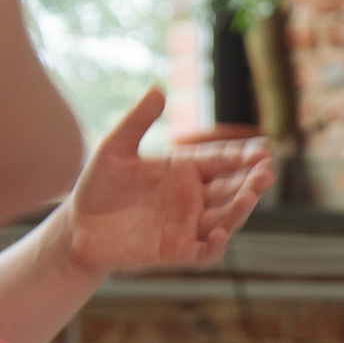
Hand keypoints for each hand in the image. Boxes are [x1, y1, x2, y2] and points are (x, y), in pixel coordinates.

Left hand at [48, 87, 270, 278]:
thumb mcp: (114, 147)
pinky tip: (222, 233)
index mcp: (184, 171)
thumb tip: (157, 89)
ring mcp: (187, 226)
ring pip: (225, 218)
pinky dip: (217, 245)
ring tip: (251, 195)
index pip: (222, 161)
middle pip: (231, 189)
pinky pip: (205, 252)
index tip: (263, 149)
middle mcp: (192, 198)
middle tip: (266, 172)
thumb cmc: (97, 186)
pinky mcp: (177, 252)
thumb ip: (137, 121)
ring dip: (241, 209)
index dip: (244, 156)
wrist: (77, 227)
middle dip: (251, 181)